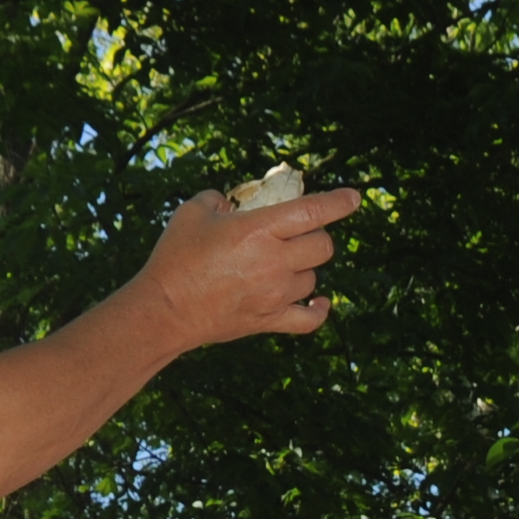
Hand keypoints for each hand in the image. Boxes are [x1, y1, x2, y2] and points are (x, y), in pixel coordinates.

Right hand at [129, 182, 366, 353]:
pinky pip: (310, 319)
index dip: (338, 202)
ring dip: (304, 267)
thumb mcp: (192, 212)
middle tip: (297, 233)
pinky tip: (320, 302)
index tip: (353, 197)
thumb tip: (232, 205)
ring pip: (313, 278)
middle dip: (315, 235)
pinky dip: (318, 310)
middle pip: (322, 246)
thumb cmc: (176, 257)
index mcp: (259, 230)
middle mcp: (275, 262)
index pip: (313, 211)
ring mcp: (276, 295)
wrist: (165, 309)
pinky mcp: (270, 321)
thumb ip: (218, 200)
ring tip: (281, 264)